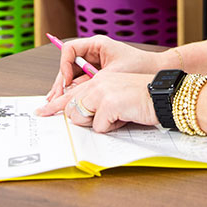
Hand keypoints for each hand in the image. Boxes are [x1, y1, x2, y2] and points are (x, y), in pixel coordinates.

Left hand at [35, 71, 157, 132]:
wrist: (164, 96)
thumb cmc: (145, 99)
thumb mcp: (117, 97)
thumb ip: (98, 103)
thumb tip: (80, 116)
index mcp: (99, 80)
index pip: (72, 92)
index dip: (55, 104)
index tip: (42, 111)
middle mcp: (97, 83)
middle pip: (73, 109)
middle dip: (86, 119)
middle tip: (107, 114)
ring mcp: (101, 92)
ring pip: (82, 118)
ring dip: (100, 123)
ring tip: (120, 113)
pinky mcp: (108, 103)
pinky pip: (99, 127)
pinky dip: (113, 127)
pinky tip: (126, 116)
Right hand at [44, 35, 170, 100]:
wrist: (156, 71)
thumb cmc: (140, 66)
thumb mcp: (114, 73)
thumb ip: (92, 81)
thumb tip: (72, 91)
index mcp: (96, 44)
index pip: (70, 49)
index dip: (64, 65)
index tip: (67, 81)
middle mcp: (93, 52)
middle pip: (68, 65)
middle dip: (60, 82)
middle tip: (53, 97)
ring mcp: (94, 64)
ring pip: (72, 76)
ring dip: (64, 89)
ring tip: (54, 102)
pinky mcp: (97, 75)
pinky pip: (81, 83)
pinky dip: (74, 93)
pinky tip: (66, 102)